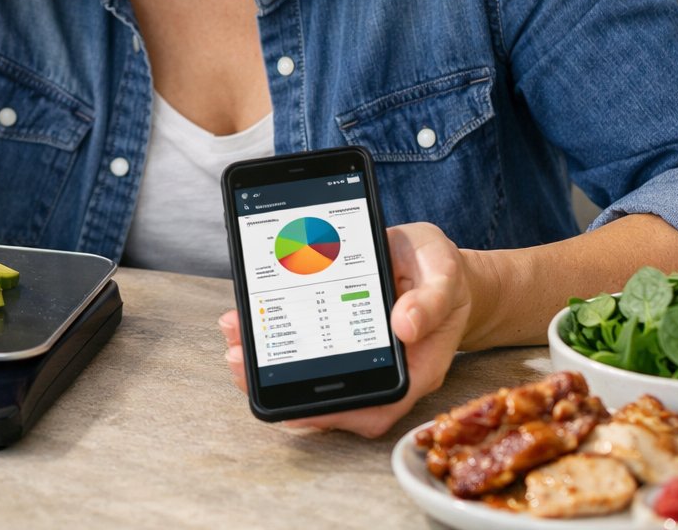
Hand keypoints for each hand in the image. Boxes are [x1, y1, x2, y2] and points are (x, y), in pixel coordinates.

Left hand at [218, 222, 473, 437]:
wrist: (431, 262)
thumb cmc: (439, 271)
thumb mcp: (443, 273)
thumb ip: (431, 300)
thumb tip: (405, 325)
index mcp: (417, 365)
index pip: (380, 405)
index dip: (337, 414)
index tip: (297, 408)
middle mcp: (384, 371)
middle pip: (336, 403)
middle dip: (283, 390)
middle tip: (240, 364)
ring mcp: (360, 358)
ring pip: (315, 380)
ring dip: (270, 367)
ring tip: (233, 346)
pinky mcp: (340, 340)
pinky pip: (307, 353)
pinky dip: (276, 342)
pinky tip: (247, 323)